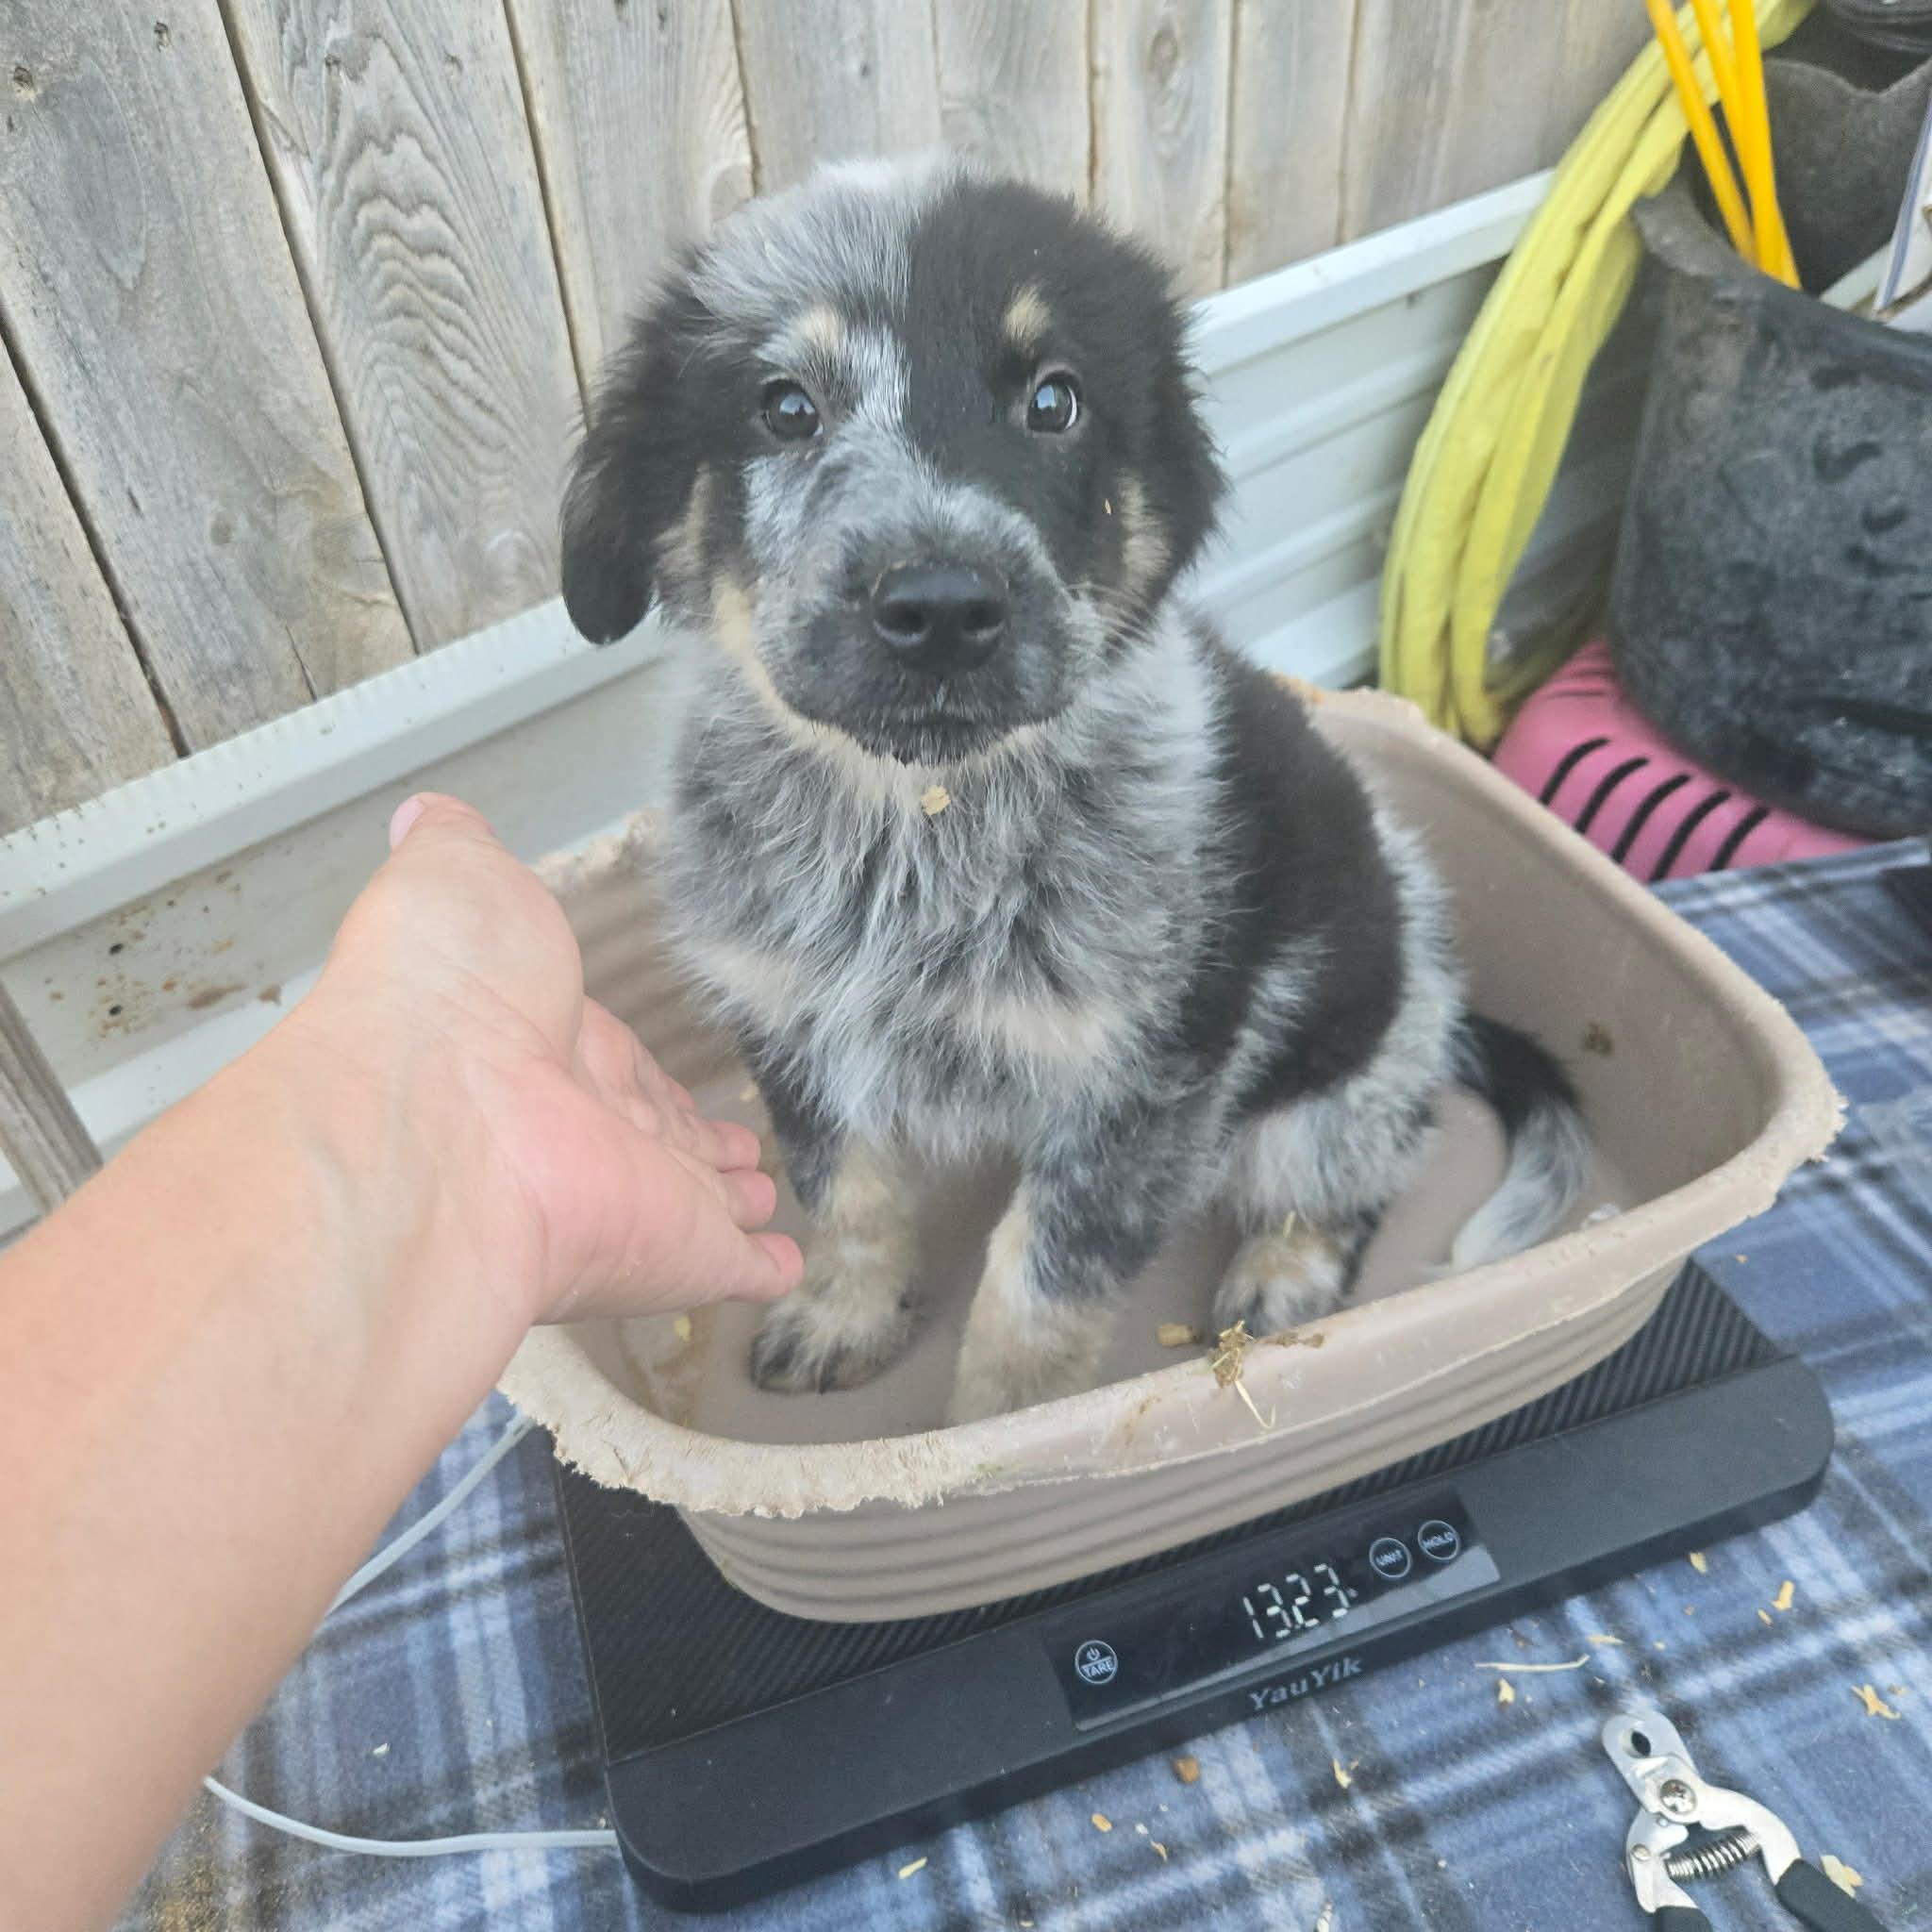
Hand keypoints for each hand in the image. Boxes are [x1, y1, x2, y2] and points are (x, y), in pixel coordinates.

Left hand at [287, 792, 801, 1326]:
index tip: (669, 1086)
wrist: (440, 1118)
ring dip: (729, 1200)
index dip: (642, 1075)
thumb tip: (427, 813)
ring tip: (764, 1194)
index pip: (609, 1063)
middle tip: (738, 1153)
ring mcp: (631, 1196)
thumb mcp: (453, 879)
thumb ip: (458, 849)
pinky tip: (784, 1266)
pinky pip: (732, 1267)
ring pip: (693, 1201)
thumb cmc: (441, 996)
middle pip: (653, 1139)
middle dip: (695, 1146)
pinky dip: (763, 1269)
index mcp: (542, 1047)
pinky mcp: (676, 1255)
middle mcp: (581, 1127)